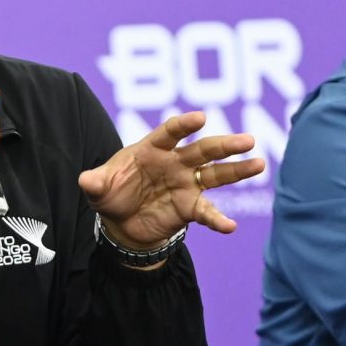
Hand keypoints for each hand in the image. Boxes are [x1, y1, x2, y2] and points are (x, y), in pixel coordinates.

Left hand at [77, 111, 264, 252]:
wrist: (122, 223)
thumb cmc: (112, 193)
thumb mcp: (99, 188)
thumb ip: (96, 182)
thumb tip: (87, 180)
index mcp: (152, 149)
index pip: (170, 133)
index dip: (184, 125)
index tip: (201, 118)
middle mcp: (175, 163)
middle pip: (203, 150)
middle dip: (225, 145)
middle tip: (248, 140)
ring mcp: (186, 184)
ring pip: (216, 174)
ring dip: (237, 170)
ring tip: (258, 164)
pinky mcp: (190, 207)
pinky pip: (207, 212)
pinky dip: (218, 220)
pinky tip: (230, 227)